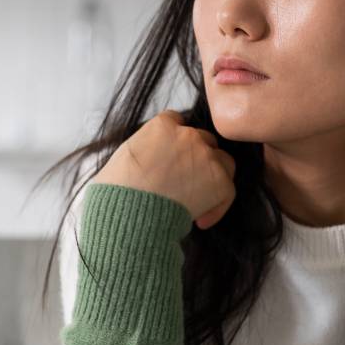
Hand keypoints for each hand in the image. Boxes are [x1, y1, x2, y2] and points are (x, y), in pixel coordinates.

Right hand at [92, 109, 237, 229]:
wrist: (130, 214)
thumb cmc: (117, 192)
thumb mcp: (124, 156)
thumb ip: (146, 148)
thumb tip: (152, 161)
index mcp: (162, 125)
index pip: (177, 123)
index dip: (175, 145)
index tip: (170, 163)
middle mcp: (188, 135)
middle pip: (203, 140)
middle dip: (196, 160)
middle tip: (185, 184)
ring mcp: (206, 156)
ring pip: (222, 161)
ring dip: (213, 177)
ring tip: (199, 199)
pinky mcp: (220, 180)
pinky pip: (228, 191)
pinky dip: (217, 206)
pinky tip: (200, 220)